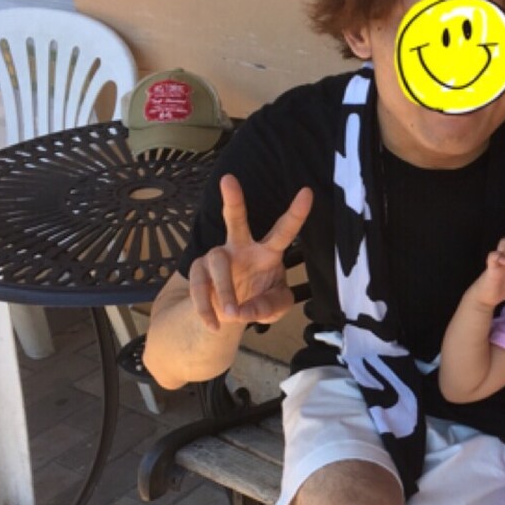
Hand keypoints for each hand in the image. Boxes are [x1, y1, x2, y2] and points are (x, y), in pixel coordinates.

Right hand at [188, 174, 313, 329]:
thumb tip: (246, 311)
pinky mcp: (197, 270)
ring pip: (218, 263)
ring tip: (233, 314)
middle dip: (233, 200)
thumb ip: (272, 307)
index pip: (284, 231)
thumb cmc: (259, 300)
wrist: (228, 315)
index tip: (307, 192)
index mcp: (267, 252)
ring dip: (226, 291)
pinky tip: (214, 324)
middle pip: (236, 221)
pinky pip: (199, 286)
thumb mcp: (276, 306)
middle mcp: (241, 247)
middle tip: (228, 179)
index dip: (296, 213)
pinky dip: (206, 309)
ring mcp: (217, 256)